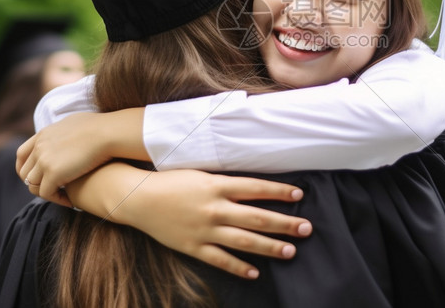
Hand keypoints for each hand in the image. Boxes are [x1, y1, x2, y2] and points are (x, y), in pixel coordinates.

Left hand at [16, 112, 113, 206]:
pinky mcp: (53, 173)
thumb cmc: (101, 127)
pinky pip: (46, 193)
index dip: (25, 168)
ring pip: (33, 185)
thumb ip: (63, 133)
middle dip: (36, 184)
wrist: (108, 132)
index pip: (21, 154)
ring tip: (63, 196)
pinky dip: (57, 199)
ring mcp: (44, 160)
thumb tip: (66, 137)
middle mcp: (39, 147)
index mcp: (43, 134)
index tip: (36, 177)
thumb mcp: (74, 124)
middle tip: (53, 190)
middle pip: (24, 172)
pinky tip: (71, 201)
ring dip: (47, 193)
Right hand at [67, 164, 312, 278]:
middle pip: (257, 217)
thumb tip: (254, 183)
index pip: (256, 187)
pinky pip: (220, 259)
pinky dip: (238, 267)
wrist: (137, 197)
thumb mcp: (201, 172)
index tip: (300, 195)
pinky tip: (255, 272)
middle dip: (285, 223)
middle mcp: (214, 208)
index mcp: (217, 185)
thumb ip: (226, 180)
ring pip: (244, 241)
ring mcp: (204, 229)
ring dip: (269, 247)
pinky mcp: (193, 246)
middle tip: (307, 228)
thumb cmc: (171, 180)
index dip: (280, 191)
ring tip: (290, 251)